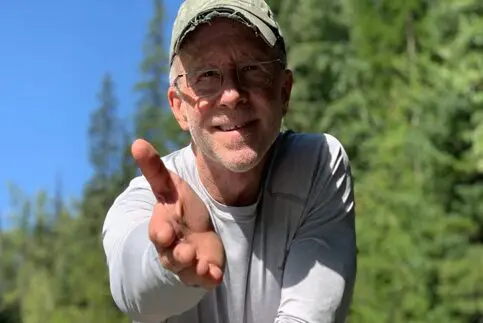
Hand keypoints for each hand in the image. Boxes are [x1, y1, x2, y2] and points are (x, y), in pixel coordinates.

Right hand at [131, 139, 224, 288]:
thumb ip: (154, 169)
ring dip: (193, 268)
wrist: (195, 233)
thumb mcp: (170, 187)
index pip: (158, 232)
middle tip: (186, 253)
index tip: (166, 230)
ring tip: (201, 264)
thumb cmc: (181, 208)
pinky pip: (204, 278)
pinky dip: (209, 278)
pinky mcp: (204, 269)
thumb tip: (137, 142)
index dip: (161, 232)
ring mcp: (188, 261)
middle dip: (177, 255)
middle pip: (170, 255)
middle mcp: (172, 247)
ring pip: (186, 270)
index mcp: (163, 227)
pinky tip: (216, 276)